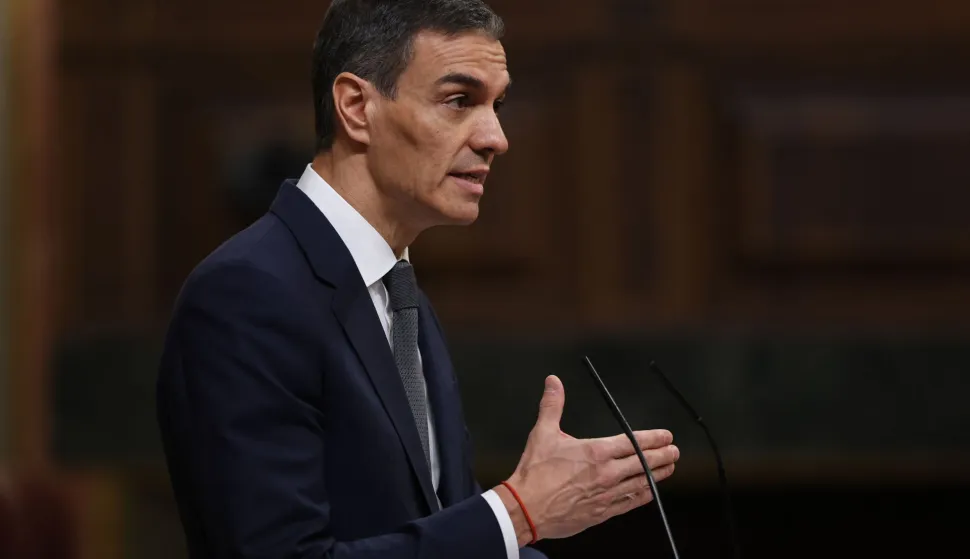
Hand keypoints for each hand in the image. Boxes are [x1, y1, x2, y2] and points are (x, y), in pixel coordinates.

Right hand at [494, 375, 678, 544]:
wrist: (526, 509)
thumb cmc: (534, 473)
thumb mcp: (543, 433)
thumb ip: (552, 405)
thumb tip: (554, 382)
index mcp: (596, 451)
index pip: (633, 442)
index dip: (653, 438)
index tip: (666, 435)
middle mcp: (607, 473)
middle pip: (643, 462)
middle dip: (662, 455)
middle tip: (675, 451)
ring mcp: (607, 494)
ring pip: (641, 483)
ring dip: (658, 474)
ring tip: (669, 468)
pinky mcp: (602, 512)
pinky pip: (630, 502)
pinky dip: (643, 495)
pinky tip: (650, 492)